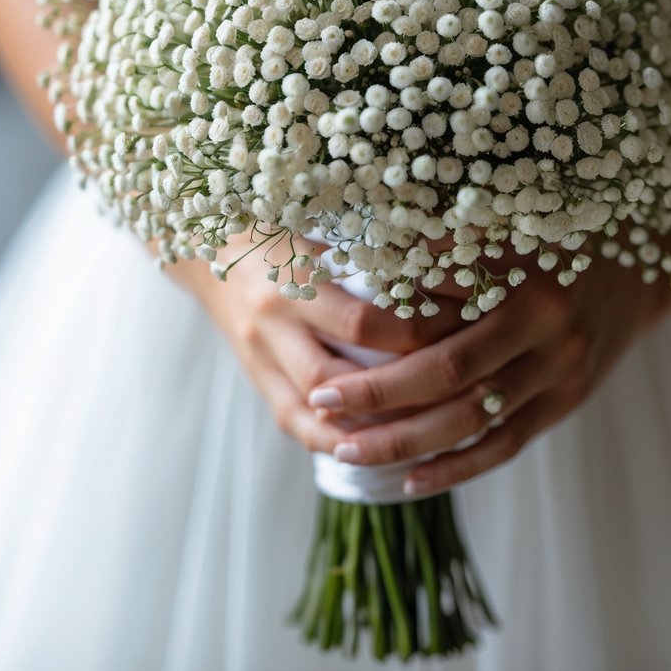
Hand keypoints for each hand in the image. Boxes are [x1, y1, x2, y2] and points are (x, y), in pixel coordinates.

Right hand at [164, 232, 463, 455]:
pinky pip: (294, 424)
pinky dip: (334, 440)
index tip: (463, 330)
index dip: (417, 333)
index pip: (363, 323)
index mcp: (293, 276)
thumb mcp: (321, 224)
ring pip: (313, 413)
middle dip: (397, 390)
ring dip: (367, 428)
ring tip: (426, 431)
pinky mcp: (256, 379)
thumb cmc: (280, 227)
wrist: (207, 246)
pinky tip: (376, 447)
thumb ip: (374, 243)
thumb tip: (454, 250)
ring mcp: (258, 357)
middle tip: (454, 390)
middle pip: (338, 376)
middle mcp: (271, 323)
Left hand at [307, 259, 670, 492]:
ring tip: (346, 450)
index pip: (443, 305)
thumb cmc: (556, 233)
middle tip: (322, 401)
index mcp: (520, 271)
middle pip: (450, 371)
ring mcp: (560, 371)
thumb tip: (364, 253)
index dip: (380, 327)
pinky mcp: (566, 403)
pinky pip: (506, 446)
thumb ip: (445, 242)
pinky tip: (409, 481)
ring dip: (406, 441)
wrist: (643, 265)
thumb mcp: (506, 221)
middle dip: (380, 392)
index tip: (328, 333)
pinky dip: (457, 467)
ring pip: (473, 420)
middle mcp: (545, 325)